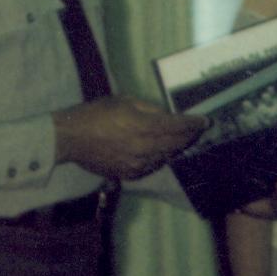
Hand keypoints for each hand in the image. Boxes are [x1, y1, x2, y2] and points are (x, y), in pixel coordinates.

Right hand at [53, 97, 205, 181]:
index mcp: (144, 126)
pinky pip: (151, 166)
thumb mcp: (125, 101)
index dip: (193, 124)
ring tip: (181, 140)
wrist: (71, 138)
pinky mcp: (129, 174)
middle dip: (189, 137)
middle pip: (176, 144)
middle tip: (197, 131)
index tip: (205, 121)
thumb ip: (149, 109)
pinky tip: (159, 151)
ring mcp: (137, 164)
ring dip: (174, 148)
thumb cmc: (97, 113)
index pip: (177, 126)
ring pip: (165, 157)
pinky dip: (158, 158)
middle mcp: (144, 148)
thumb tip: (167, 116)